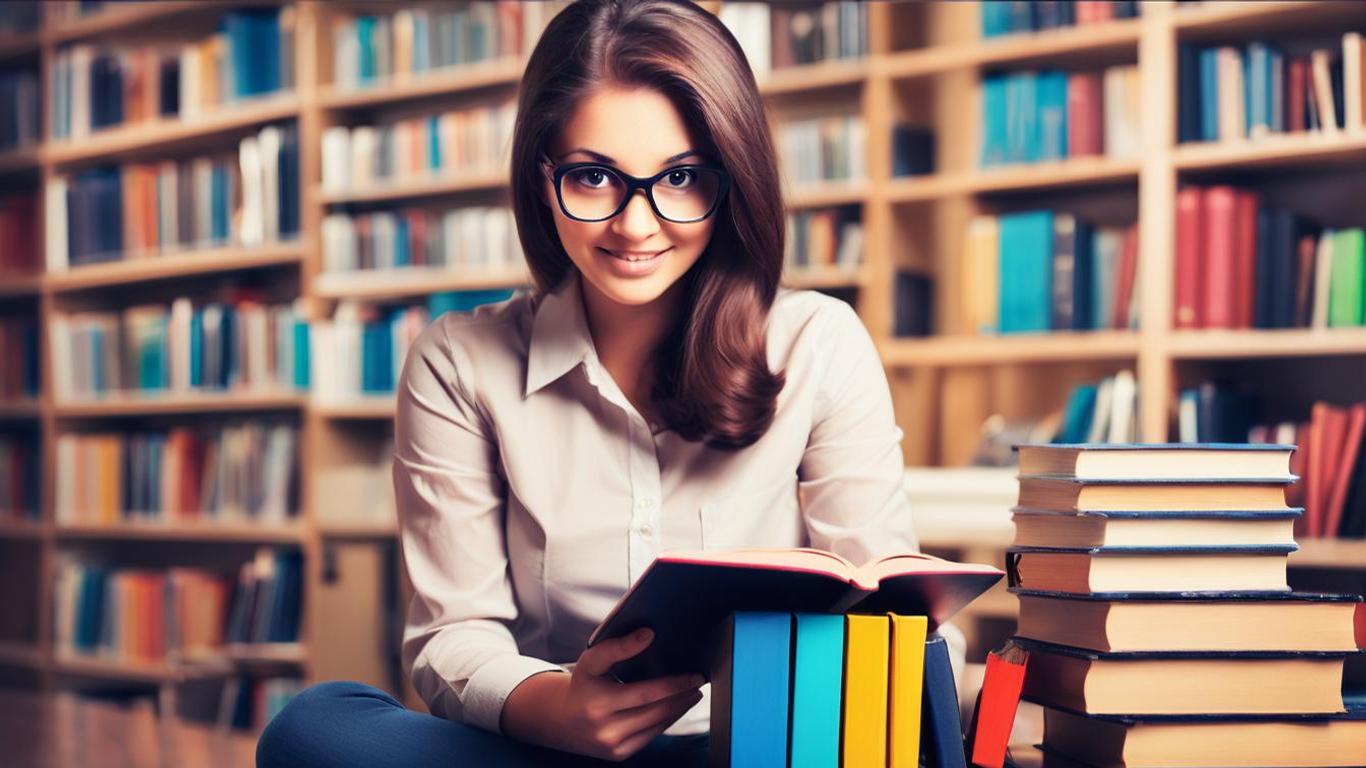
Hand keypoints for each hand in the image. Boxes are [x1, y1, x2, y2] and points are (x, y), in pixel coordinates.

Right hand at [501, 628, 704, 760]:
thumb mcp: (592, 660)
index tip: (695, 675)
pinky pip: (651, 735)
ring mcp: (613, 746)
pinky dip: (666, 720)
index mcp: (599, 703)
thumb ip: (618, 646)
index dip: (675, 684)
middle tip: (699, 681)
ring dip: (679, 708)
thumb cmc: (582, 684)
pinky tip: (675, 707)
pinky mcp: (619, 754)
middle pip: (658, 711)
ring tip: (692, 693)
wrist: (562, 720)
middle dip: (683, 696)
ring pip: (658, 725)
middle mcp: (606, 729)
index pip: (647, 694)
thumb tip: (649, 634)